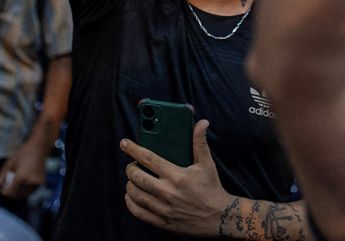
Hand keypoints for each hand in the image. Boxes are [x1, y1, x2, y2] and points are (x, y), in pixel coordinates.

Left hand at [0, 139, 47, 200]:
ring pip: (23, 195)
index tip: (1, 186)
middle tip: (7, 184)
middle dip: (10, 192)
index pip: (9, 192)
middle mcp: (29, 183)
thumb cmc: (22, 153)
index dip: (3, 191)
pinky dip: (24, 190)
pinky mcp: (41, 183)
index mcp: (21, 178)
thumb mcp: (9, 163)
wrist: (39, 148)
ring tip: (14, 181)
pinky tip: (22, 181)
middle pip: (16, 195)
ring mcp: (36, 184)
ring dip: (17, 192)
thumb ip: (1, 176)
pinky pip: (30, 191)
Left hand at [120, 120, 229, 234]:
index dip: (133, 149)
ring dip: (130, 184)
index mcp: (176, 175)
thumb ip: (199, 142)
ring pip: (135, 194)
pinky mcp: (162, 221)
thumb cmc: (211, 188)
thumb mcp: (206, 164)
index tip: (124, 143)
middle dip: (130, 168)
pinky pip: (138, 212)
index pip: (148, 158)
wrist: (219, 217)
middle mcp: (167, 192)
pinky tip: (132, 196)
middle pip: (137, 176)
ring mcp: (163, 208)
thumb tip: (202, 123)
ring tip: (133, 179)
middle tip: (132, 165)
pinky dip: (130, 202)